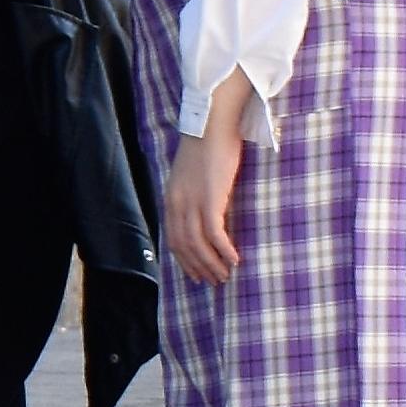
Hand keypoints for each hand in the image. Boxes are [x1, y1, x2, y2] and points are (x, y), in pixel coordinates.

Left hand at [166, 86, 250, 285]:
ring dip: (212, 264)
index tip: (196, 275)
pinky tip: (234, 261)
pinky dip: (223, 251)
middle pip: (184, 247)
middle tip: (214, 282)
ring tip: (226, 276)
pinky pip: (215, 234)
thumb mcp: (193, 175)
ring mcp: (191, 202)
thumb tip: (207, 212)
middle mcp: (176, 204)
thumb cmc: (208, 146)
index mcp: (171, 199)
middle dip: (199, 268)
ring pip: (198, 245)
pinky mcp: (209, 199)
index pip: (173, 239)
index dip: (185, 261)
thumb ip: (194, 195)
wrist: (211, 124)